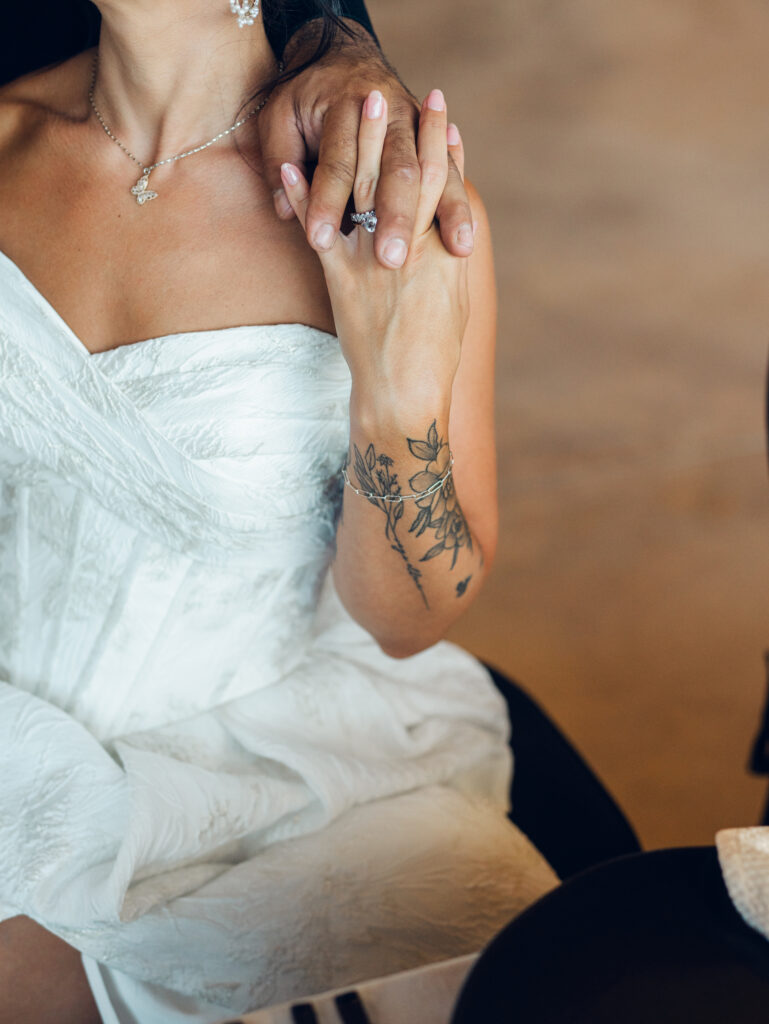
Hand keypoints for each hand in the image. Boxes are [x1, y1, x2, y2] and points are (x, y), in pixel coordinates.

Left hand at [258, 20, 473, 270]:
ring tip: (457, 249)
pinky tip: (465, 242)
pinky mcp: (427, 142)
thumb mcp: (277, 117)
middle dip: (395, 215)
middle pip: (397, 172)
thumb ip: (278, 158)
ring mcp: (414, 128)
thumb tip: (282, 211)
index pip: (338, 162)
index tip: (319, 241)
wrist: (346, 51)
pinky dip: (457, 205)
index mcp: (345, 106)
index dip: (326, 200)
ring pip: (435, 176)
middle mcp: (389, 115)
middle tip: (391, 258)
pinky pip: (449, 177)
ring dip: (446, 213)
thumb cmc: (305, 94)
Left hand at [280, 87, 469, 417]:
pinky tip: (289, 165)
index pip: (441, 186)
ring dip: (359, 142)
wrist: (404, 392)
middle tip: (395, 91)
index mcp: (444, 252)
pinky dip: (302, 195)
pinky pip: (320, 229)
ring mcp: (373, 260)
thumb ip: (451, 257)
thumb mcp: (457, 300)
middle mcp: (410, 248)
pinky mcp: (341, 279)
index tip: (438, 109)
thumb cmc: (436, 353)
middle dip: (401, 129)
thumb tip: (451, 225)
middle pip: (404, 175)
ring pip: (365, 190)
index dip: (440, 144)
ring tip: (358, 104)